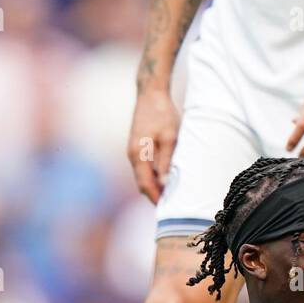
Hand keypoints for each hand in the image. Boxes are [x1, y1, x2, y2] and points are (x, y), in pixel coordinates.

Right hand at [126, 86, 179, 202]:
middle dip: (155, 196)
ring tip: (170, 194)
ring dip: (154, 186)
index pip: (145, 186)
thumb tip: (164, 184)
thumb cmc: (162, 113)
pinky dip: (152, 176)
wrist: (150, 92)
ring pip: (142, 176)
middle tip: (171, 206)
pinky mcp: (137, 146)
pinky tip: (165, 178)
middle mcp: (132, 156)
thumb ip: (166, 162)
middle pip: (142, 184)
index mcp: (138, 156)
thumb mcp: (170, 138)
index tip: (168, 210)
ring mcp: (133, 151)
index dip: (156, 199)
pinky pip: (143, 168)